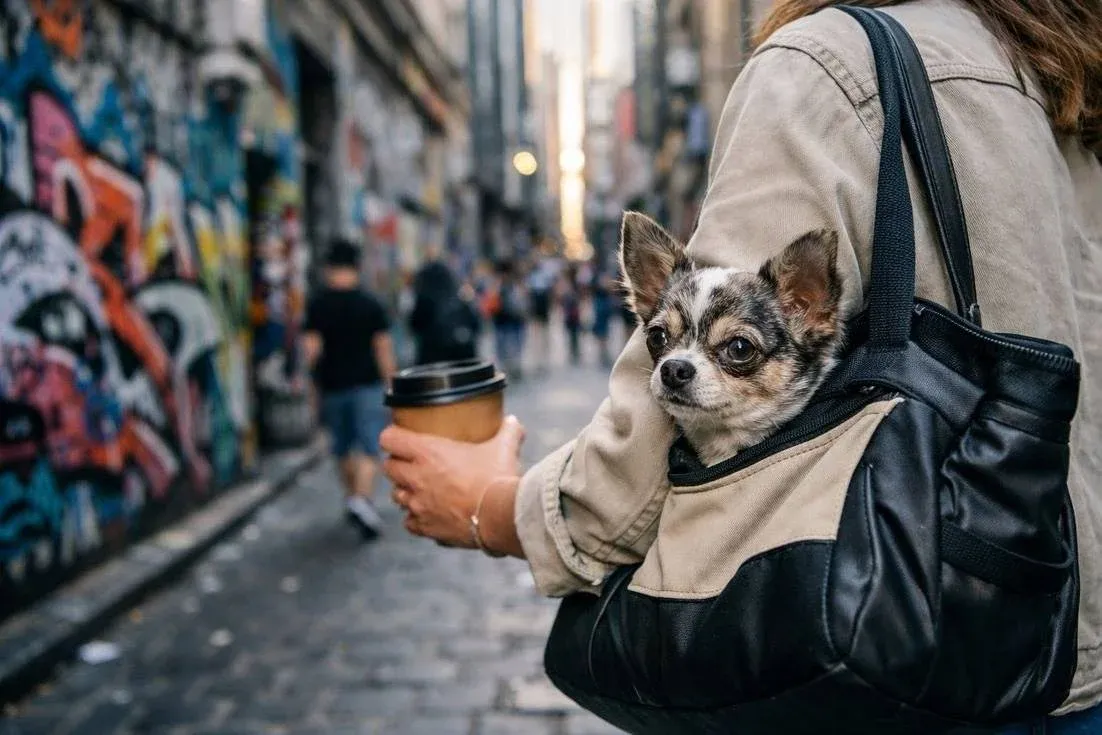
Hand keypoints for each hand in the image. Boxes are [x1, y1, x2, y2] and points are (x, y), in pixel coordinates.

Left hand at [380, 417, 525, 548]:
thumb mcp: (504, 448)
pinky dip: (416, 518)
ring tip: (422, 490)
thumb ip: (507, 431)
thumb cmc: (498, 478)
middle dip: (398, 464)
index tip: (400, 436)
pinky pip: (410, 522)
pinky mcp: (426, 528)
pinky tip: (430, 515)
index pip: (389, 438)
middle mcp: (416, 478)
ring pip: (396, 496)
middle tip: (413, 463)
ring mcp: (418, 505)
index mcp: (428, 453)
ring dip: (406, 491)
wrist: (502, 517)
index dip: (393, 436)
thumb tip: (513, 421)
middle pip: (389, 467)